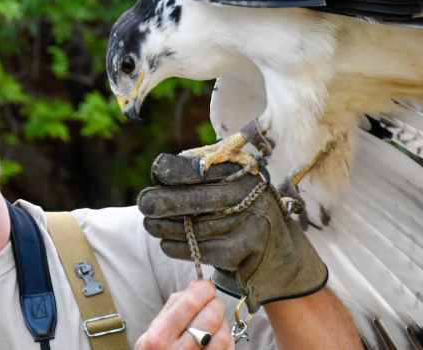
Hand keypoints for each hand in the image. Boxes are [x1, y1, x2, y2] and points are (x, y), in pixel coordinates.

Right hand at [135, 280, 233, 349]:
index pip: (191, 303)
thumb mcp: (153, 329)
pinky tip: (216, 337)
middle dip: (215, 303)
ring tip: (213, 323)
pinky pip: (228, 349)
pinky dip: (227, 338)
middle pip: (211, 317)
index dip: (204, 289)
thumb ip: (174, 305)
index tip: (206, 286)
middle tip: (211, 303)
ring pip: (223, 334)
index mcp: (161, 335)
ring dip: (222, 323)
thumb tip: (196, 285)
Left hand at [138, 154, 327, 313]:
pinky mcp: (243, 251)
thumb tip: (160, 170)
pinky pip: (200, 249)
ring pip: (195, 227)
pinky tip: (165, 243)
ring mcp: (247, 224)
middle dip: (163, 202)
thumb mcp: (234, 185)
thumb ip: (204, 173)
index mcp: (243, 172)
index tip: (156, 173)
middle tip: (143, 203)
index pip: (203, 168)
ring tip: (150, 225)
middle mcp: (248, 196)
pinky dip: (177, 247)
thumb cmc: (245, 212)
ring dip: (164, 228)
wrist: (279, 254)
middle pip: (197, 198)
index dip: (176, 171)